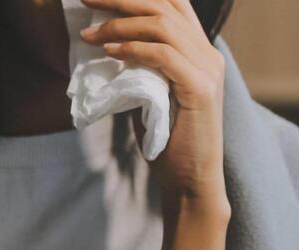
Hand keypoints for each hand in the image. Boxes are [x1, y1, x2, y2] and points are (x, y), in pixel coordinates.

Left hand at [79, 0, 229, 213]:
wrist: (190, 182)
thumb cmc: (166, 144)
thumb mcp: (151, 95)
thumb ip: (141, 68)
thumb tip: (107, 45)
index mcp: (200, 51)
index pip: (174, 3)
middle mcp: (209, 54)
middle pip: (165, 6)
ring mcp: (208, 70)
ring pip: (162, 26)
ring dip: (120, 25)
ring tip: (89, 34)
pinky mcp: (200, 89)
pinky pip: (163, 55)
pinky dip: (133, 49)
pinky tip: (109, 52)